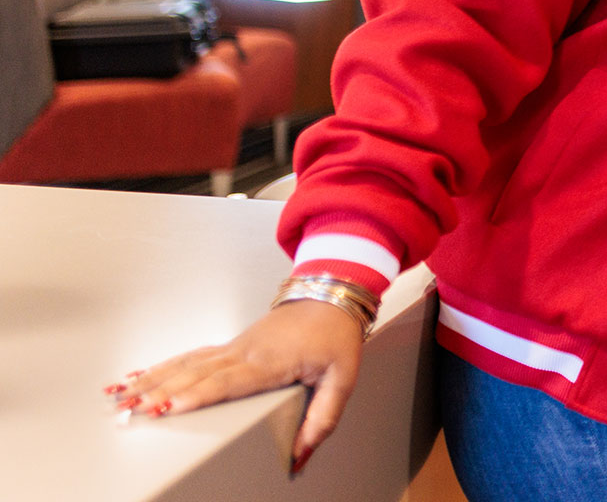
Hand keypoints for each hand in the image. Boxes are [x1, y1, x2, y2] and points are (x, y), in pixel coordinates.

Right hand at [106, 300, 364, 475]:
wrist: (331, 295)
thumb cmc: (335, 336)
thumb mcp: (342, 379)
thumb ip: (323, 418)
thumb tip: (301, 456)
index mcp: (271, 362)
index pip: (229, 381)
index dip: (198, 395)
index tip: (170, 407)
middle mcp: (245, 353)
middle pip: (197, 374)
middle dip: (161, 392)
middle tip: (130, 410)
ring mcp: (234, 347)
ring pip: (186, 364)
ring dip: (151, 379)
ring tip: (119, 395)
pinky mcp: (229, 346)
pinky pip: (190, 357)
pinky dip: (161, 366)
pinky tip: (137, 375)